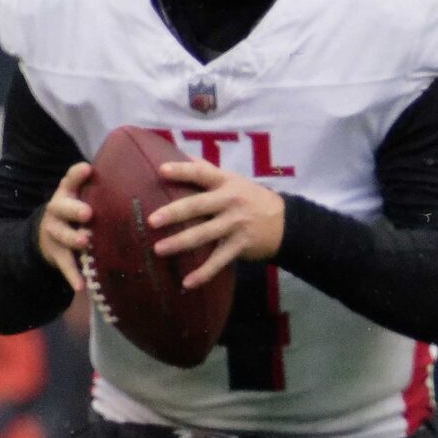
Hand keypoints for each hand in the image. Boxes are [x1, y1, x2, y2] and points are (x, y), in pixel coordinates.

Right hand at [38, 161, 91, 293]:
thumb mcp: (84, 199)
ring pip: (61, 235)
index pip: (69, 180)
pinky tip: (82, 286)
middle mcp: (57, 211)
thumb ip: (103, 191)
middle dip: (74, 209)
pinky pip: (64, 265)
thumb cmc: (78, 214)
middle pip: (61, 207)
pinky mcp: (56, 254)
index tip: (87, 169)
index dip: (77, 175)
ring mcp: (55, 233)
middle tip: (88, 213)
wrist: (48, 238)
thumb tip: (142, 180)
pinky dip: (72, 275)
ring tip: (84, 242)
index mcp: (67, 194)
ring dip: (72, 238)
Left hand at [150, 159, 286, 290]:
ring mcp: (236, 225)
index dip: (182, 170)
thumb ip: (207, 170)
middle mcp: (230, 202)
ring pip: (204, 235)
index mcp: (226, 183)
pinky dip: (204, 273)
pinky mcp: (241, 245)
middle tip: (151, 220)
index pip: (202, 173)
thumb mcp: (234, 180)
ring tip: (158, 249)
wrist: (286, 223)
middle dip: (174, 213)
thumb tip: (179, 154)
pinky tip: (188, 283)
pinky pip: (219, 261)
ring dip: (180, 243)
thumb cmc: (251, 198)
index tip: (161, 170)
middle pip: (198, 206)